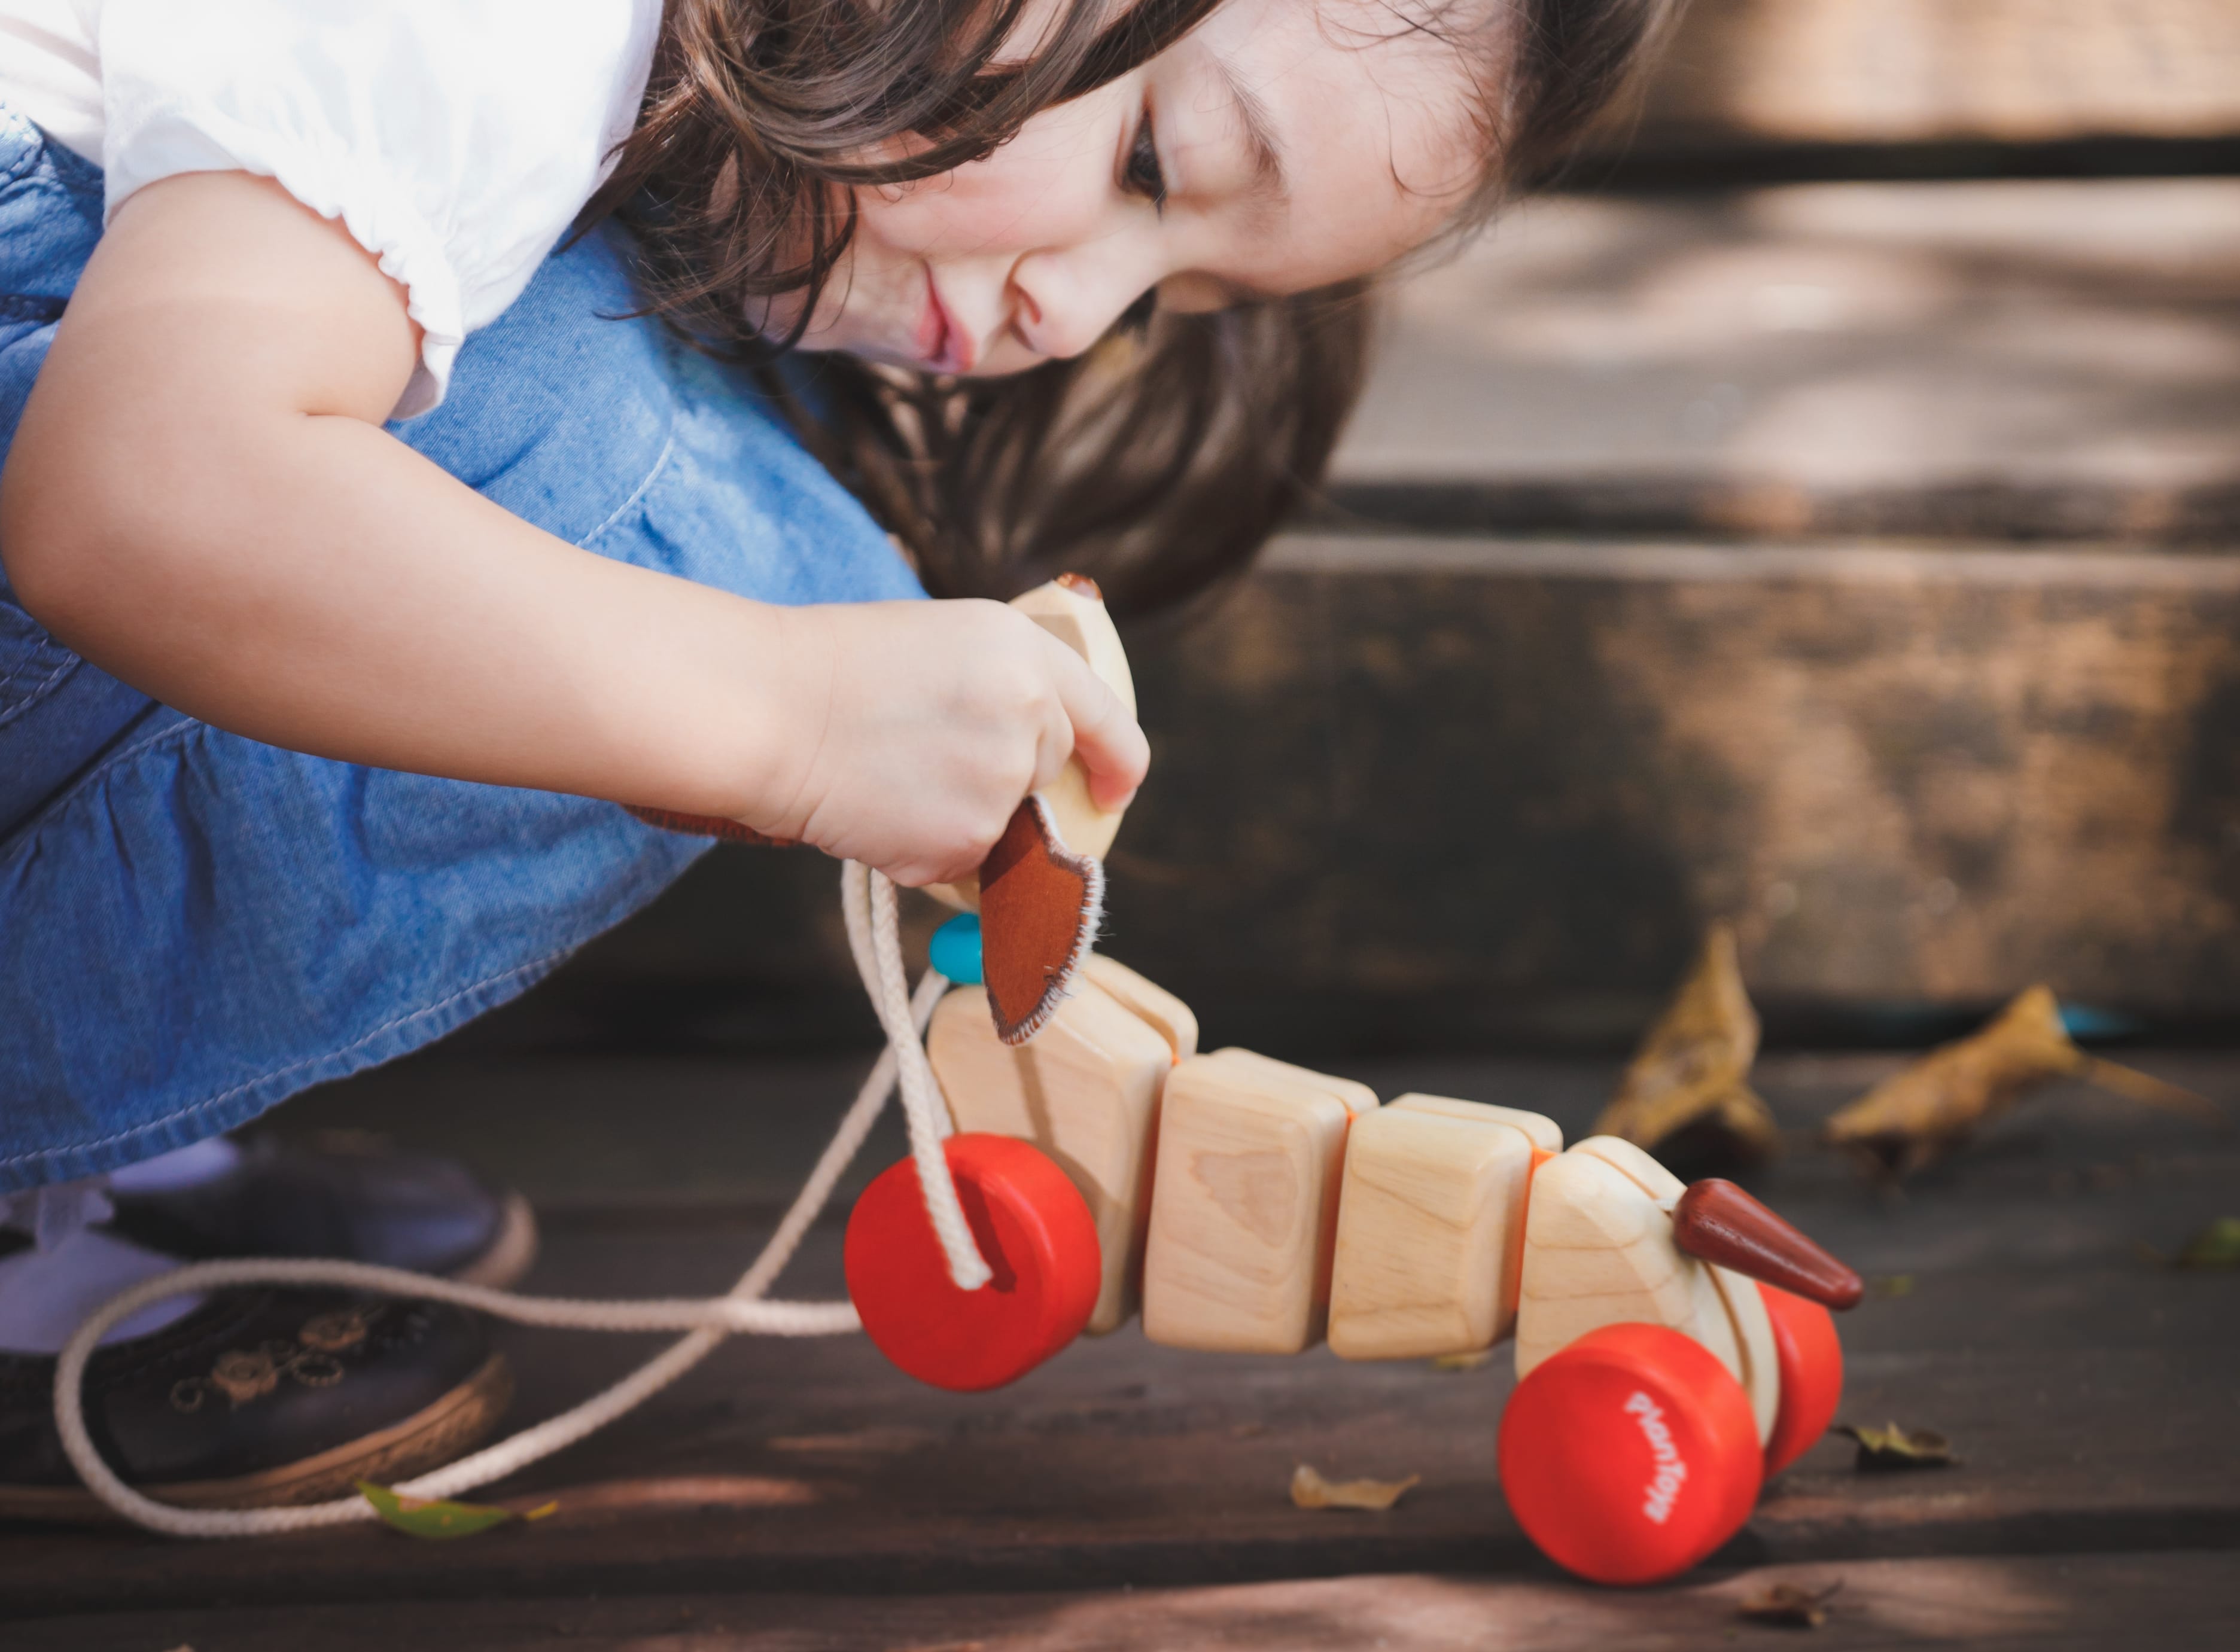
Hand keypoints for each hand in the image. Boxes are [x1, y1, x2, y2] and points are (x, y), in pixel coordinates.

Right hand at [751, 599, 1148, 885]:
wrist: (768, 709)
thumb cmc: (834, 668)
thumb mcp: (945, 641)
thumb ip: (1006, 686)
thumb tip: (1034, 747)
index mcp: (1027, 654)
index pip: (1107, 720)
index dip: (1117, 763)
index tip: (1112, 790)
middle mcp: (1031, 717)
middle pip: (1046, 774)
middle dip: (1002, 780)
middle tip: (923, 758)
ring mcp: (1002, 784)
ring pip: (1002, 826)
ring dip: (957, 817)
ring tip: (889, 774)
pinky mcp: (966, 841)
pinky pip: (960, 863)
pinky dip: (921, 850)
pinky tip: (876, 808)